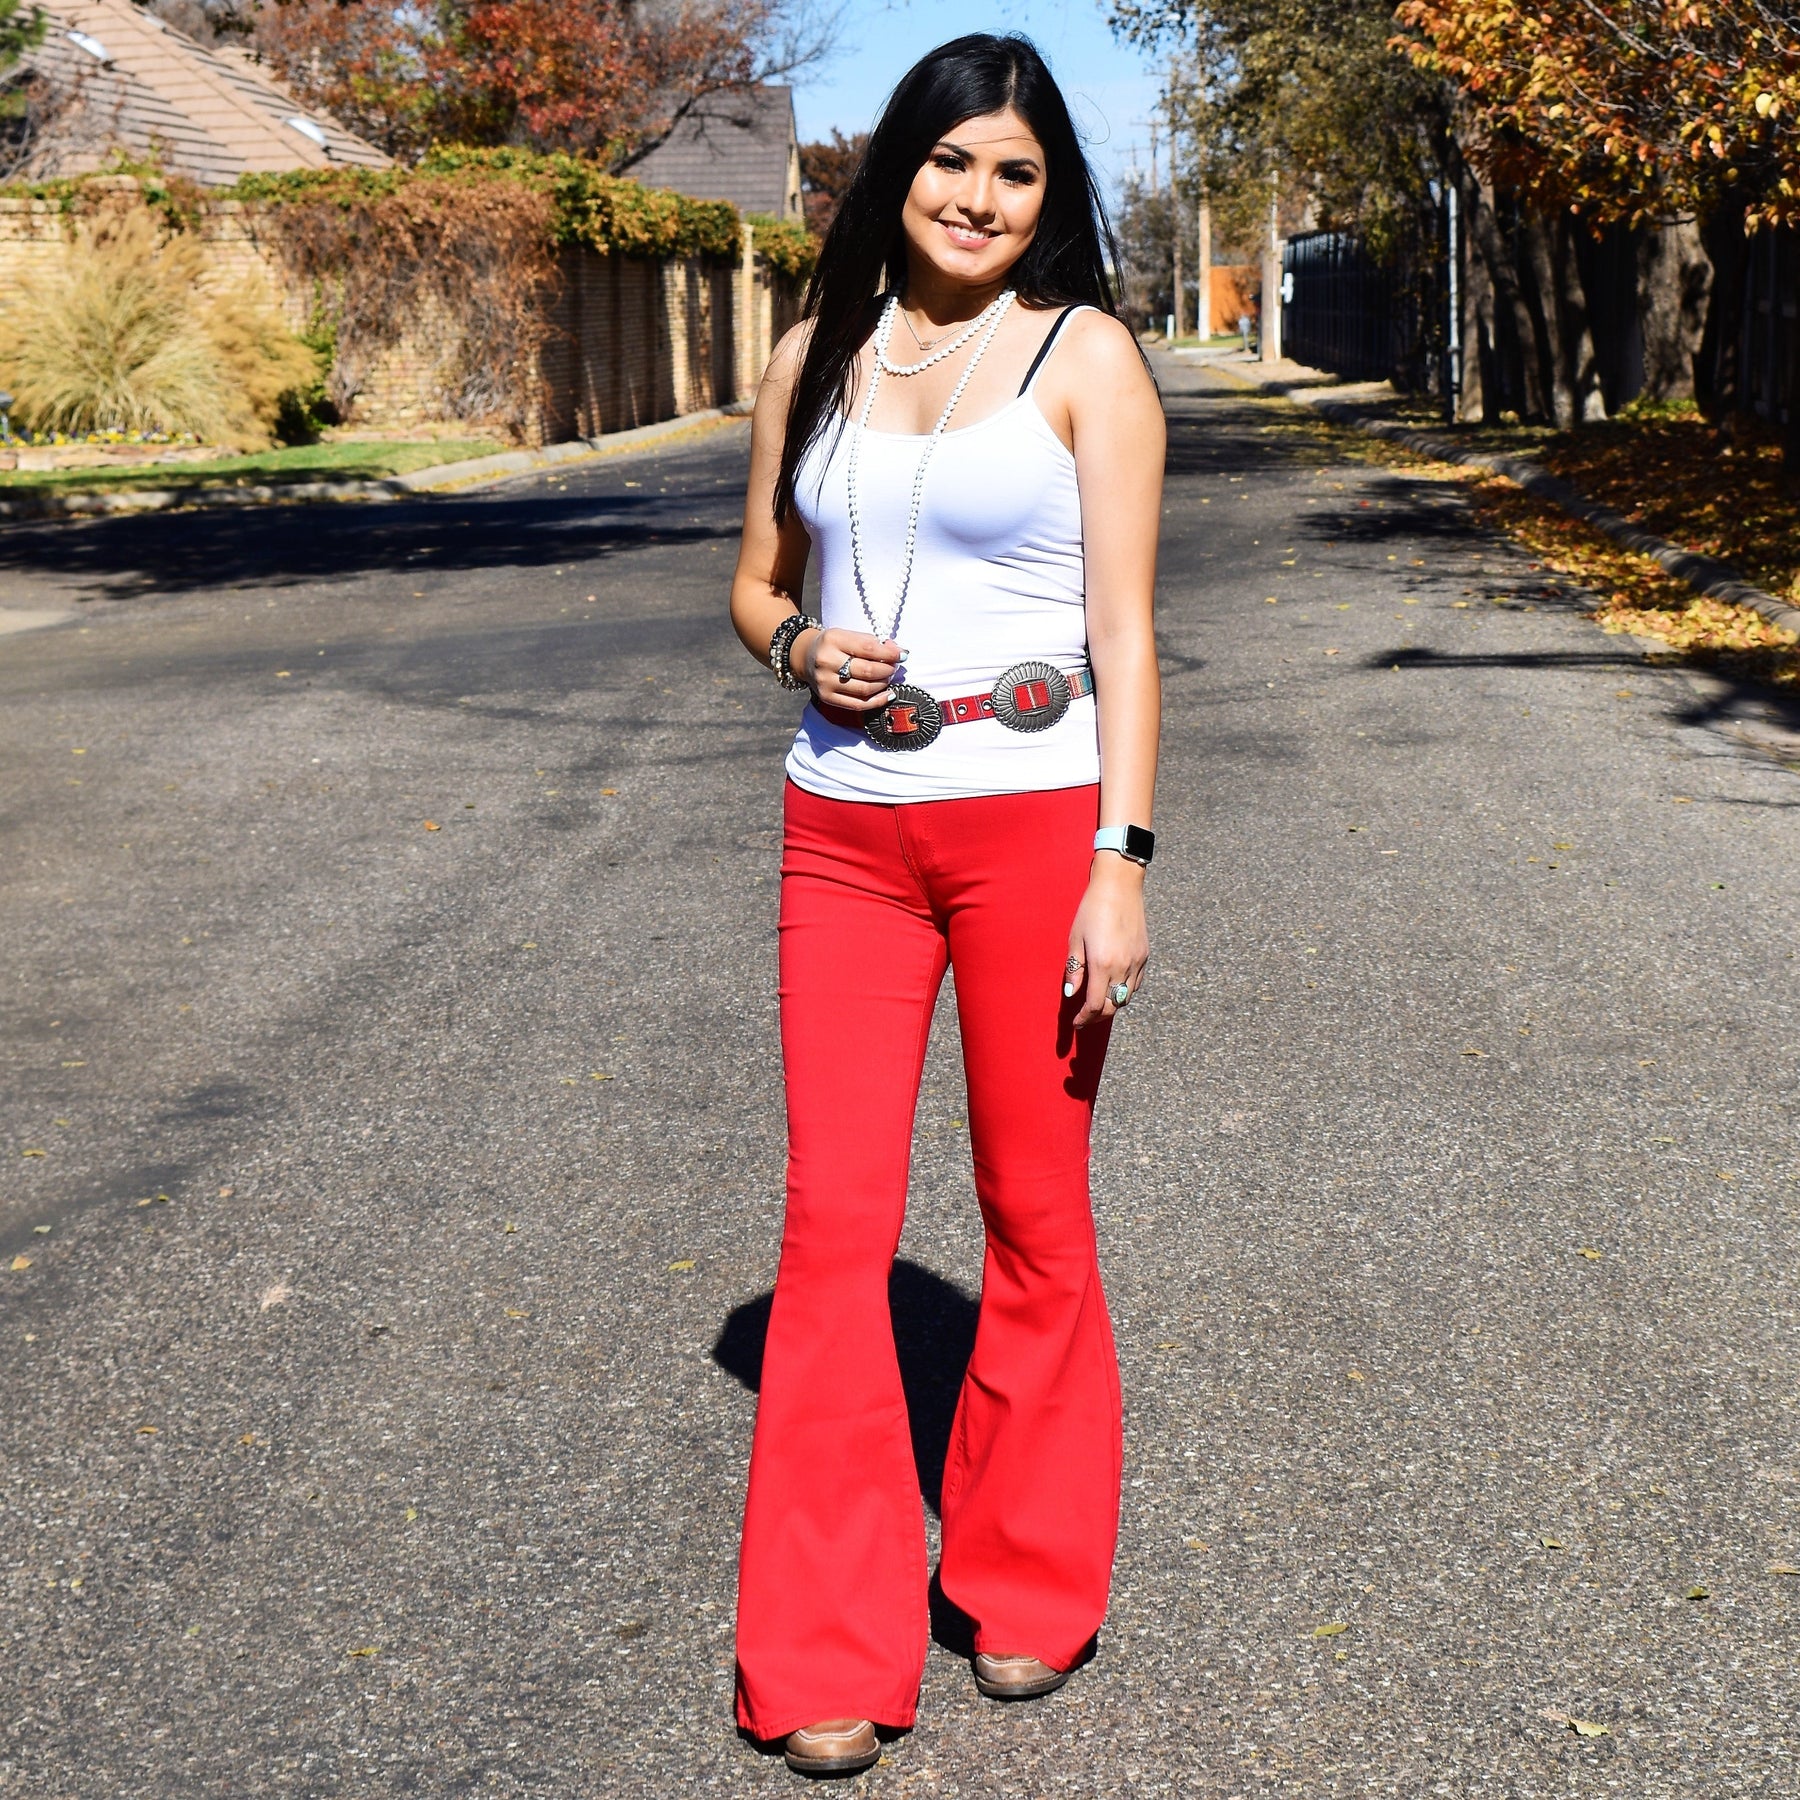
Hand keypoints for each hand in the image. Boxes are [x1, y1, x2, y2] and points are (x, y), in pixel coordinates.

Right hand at [799, 628, 903, 711]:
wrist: (805, 656)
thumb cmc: (833, 645)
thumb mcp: (847, 635)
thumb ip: (871, 642)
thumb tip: (897, 652)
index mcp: (833, 639)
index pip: (868, 648)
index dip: (890, 653)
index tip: (902, 655)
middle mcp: (827, 661)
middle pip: (868, 670)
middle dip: (888, 670)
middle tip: (894, 667)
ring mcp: (826, 682)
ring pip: (865, 689)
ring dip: (883, 684)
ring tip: (888, 677)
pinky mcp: (827, 697)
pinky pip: (858, 704)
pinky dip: (877, 701)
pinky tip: (888, 695)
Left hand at [1065, 856, 1148, 1028]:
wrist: (1119, 886)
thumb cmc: (1092, 909)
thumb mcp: (1075, 939)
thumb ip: (1075, 969)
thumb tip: (1072, 993)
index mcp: (1103, 964)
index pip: (1096, 1005)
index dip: (1085, 1018)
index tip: (1076, 1022)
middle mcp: (1123, 967)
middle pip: (1113, 1006)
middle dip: (1098, 1017)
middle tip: (1085, 1018)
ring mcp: (1137, 962)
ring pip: (1126, 997)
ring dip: (1112, 1005)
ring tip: (1098, 1004)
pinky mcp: (1145, 955)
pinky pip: (1136, 983)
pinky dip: (1125, 992)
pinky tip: (1114, 987)